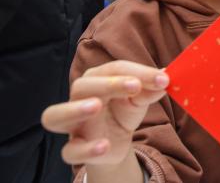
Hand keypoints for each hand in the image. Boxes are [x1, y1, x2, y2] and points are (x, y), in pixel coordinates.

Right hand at [41, 61, 168, 165]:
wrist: (115, 143)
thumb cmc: (123, 111)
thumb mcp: (139, 99)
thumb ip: (150, 89)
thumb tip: (164, 78)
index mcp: (96, 80)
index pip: (113, 70)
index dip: (138, 72)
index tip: (162, 78)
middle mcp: (79, 99)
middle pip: (82, 86)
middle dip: (107, 84)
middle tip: (134, 86)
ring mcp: (73, 125)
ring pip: (55, 115)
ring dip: (75, 109)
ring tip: (96, 107)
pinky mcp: (75, 149)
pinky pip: (70, 151)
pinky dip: (86, 149)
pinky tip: (104, 146)